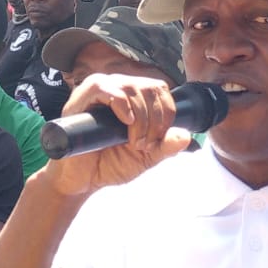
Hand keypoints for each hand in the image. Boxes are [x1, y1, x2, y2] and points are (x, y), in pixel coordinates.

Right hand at [38, 73, 188, 197]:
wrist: (81, 181)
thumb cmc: (109, 164)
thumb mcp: (145, 158)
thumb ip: (165, 147)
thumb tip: (187, 136)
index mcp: (133, 99)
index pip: (159, 89)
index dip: (167, 113)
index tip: (159, 140)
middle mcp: (117, 89)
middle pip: (149, 87)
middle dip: (155, 119)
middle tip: (145, 145)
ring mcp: (98, 91)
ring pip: (131, 87)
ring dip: (141, 117)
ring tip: (134, 142)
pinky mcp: (81, 99)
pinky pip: (103, 88)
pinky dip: (120, 104)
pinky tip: (126, 122)